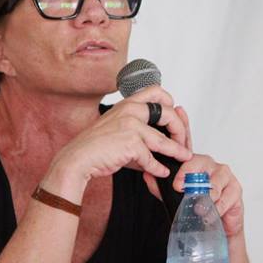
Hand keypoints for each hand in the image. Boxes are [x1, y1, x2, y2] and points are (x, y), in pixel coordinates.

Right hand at [44, 86, 192, 199]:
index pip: (156, 91)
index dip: (171, 102)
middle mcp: (130, 110)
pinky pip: (151, 158)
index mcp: (127, 103)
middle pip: (169, 113)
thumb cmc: (97, 146)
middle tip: (183, 141)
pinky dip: (158, 167)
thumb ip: (141, 132)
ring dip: (177, 151)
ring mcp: (131, 126)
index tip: (176, 116)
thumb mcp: (119, 129)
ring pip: (163, 140)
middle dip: (180, 129)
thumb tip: (165, 145)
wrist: (78, 158)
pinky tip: (162, 172)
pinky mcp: (130, 143)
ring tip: (184, 158)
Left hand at [146, 154, 244, 238]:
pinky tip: (210, 216)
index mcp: (199, 164)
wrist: (219, 224)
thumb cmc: (199, 206)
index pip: (191, 160)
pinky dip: (217, 209)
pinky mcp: (236, 190)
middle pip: (205, 165)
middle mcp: (214, 167)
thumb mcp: (176, 197)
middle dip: (195, 181)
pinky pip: (226, 198)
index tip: (176, 185)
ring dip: (207, 199)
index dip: (183, 172)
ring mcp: (227, 177)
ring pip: (217, 183)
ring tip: (199, 210)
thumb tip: (147, 175)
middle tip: (187, 195)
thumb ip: (160, 187)